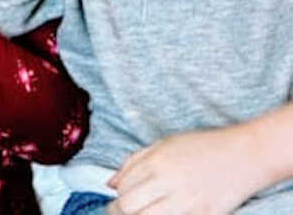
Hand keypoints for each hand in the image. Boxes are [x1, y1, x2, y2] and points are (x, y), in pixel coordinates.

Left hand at [107, 124, 256, 213]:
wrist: (243, 156)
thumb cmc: (202, 147)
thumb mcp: (163, 144)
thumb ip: (134, 163)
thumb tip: (110, 183)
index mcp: (156, 161)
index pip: (122, 187)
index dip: (116, 197)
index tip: (117, 200)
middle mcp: (169, 182)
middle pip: (129, 207)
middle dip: (121, 211)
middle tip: (123, 211)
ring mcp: (187, 202)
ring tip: (142, 212)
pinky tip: (163, 213)